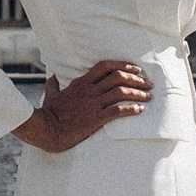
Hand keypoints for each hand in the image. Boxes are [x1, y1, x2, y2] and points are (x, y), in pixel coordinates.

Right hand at [14, 58, 151, 152]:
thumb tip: (51, 77)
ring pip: (121, 92)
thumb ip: (53, 84)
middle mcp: (90, 90)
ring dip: (138, 93)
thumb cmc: (48, 113)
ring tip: (148, 97)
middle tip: (147, 84)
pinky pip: (118, 111)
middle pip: (118, 77)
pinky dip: (131, 109)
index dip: (123, 65)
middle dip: (136, 79)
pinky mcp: (96, 118)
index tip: (136, 69)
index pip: (106, 66)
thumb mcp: (50, 95)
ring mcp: (93, 104)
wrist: (47, 129)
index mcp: (81, 82)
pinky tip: (140, 110)